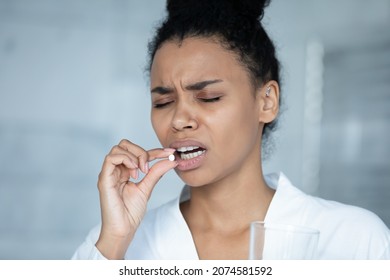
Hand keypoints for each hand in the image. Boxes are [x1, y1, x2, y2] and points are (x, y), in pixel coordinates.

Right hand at [95, 139, 176, 258]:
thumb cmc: (131, 212)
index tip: (170, 153)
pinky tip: (134, 172)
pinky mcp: (104, 179)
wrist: (124, 229)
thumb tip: (171, 160)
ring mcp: (109, 173)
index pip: (139, 153)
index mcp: (125, 171)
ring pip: (118, 148)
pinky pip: (111, 158)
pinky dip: (126, 160)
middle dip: (141, 151)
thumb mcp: (147, 188)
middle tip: (148, 167)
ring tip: (141, 171)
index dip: (155, 151)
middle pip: (125, 144)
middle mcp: (115, 170)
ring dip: (134, 156)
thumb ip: (156, 172)